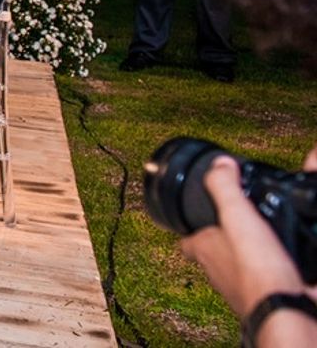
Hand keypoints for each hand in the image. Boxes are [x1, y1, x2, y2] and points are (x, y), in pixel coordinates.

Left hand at [179, 153, 314, 320]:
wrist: (287, 309)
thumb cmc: (257, 269)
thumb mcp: (237, 216)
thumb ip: (225, 188)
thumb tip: (219, 164)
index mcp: (205, 251)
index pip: (186, 241)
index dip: (187, 230)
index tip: (192, 218)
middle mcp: (219, 273)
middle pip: (212, 255)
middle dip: (219, 241)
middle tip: (229, 226)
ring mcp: (242, 289)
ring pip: (237, 269)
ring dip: (244, 255)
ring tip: (257, 241)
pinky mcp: (266, 297)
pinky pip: (263, 280)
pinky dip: (269, 270)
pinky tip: (281, 261)